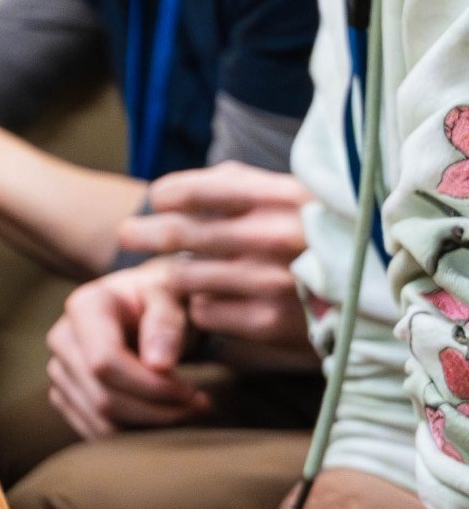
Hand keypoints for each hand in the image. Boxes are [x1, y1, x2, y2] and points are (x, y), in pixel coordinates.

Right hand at [43, 261, 211, 438]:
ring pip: (100, 419)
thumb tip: (159, 366)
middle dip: (157, 411)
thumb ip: (166, 323)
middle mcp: (61, 338)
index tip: (193, 391)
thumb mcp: (171, 293)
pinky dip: (132, 433)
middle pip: (103, 397)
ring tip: (186, 410)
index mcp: (84, 307)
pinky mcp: (63, 392)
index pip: (106, 363)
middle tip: (200, 405)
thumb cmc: (160, 295)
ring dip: (149, 425)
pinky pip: (95, 429)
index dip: (151, 386)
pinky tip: (161, 416)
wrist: (139, 301)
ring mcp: (58, 368)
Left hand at [118, 162, 314, 364]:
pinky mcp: (270, 323)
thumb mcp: (296, 198)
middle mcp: (277, 237)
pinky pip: (203, 311)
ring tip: (184, 271)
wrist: (382, 296)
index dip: (167, 195)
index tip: (158, 201)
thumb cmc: (325, 237)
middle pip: (177, 234)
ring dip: (177, 274)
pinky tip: (218, 300)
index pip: (196, 190)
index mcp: (284, 198)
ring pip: (184, 277)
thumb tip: (173, 190)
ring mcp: (273, 282)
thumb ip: (238, 185)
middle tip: (128, 234)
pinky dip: (201, 306)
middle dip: (143, 233)